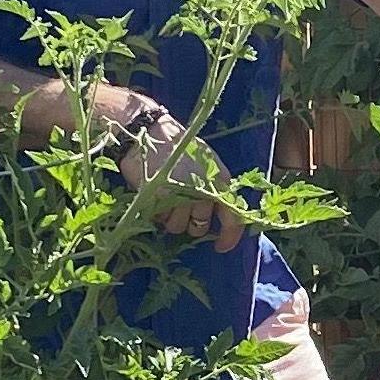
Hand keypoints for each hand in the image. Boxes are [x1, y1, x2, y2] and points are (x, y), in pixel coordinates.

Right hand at [112, 102, 245, 252]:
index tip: (220, 246)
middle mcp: (205, 188)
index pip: (233, 217)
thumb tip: (218, 216)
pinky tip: (153, 195)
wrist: (147, 132)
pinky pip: (159, 219)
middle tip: (179, 206)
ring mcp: (183, 194)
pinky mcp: (161, 197)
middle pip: (199, 226)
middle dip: (190, 223)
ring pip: (178, 226)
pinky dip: (156, 213)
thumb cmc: (177, 147)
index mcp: (220, 178)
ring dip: (170, 218)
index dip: (229, 236)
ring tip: (164, 197)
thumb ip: (214, 188)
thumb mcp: (205, 163)